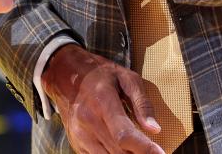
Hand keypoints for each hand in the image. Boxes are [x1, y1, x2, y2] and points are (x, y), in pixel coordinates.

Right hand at [43, 45, 162, 153]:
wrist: (66, 75)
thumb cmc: (101, 75)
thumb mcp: (126, 77)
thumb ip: (142, 103)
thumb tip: (155, 129)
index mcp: (102, 102)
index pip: (124, 134)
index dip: (144, 148)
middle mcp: (87, 121)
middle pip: (118, 151)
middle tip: (154, 152)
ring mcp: (79, 135)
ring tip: (138, 150)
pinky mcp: (76, 144)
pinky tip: (123, 150)